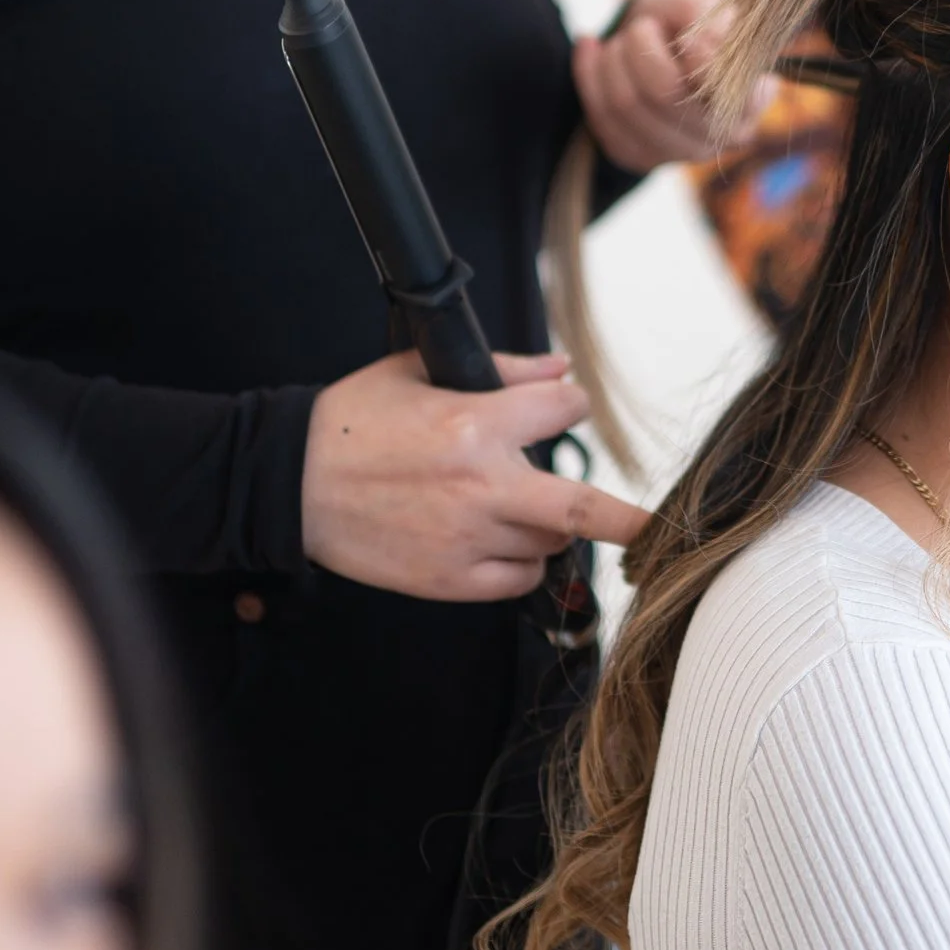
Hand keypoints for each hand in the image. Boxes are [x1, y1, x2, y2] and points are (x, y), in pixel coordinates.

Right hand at [302, 349, 645, 601]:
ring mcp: (467, 538)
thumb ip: (501, 371)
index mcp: (475, 425)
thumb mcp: (418, 374)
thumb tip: (560, 370)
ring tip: (513, 506)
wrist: (290, 485)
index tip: (563, 410)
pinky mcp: (449, 580)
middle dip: (632, 519)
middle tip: (660, 527)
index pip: (563, 412)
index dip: (567, 406)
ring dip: (550, 526)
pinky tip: (497, 541)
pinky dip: (520, 563)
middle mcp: (481, 486)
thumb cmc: (351, 424)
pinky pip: (517, 580)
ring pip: (550, 543)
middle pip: (583, 508)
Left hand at [572, 0, 756, 175]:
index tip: (687, 34)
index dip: (703, 61)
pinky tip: (591, 48)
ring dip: (614, 60)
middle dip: (642, 49)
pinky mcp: (638, 156)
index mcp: (754, 96)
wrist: (657, 39)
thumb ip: (705, 17)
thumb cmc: (685, 18)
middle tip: (642, 26)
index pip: (727, 89)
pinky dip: (589, 74)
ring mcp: (681, 152)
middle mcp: (724, 135)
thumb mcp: (698, 1)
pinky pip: (600, 116)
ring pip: (627, 105)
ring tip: (621, 40)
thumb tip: (707, 45)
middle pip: (667, 96)